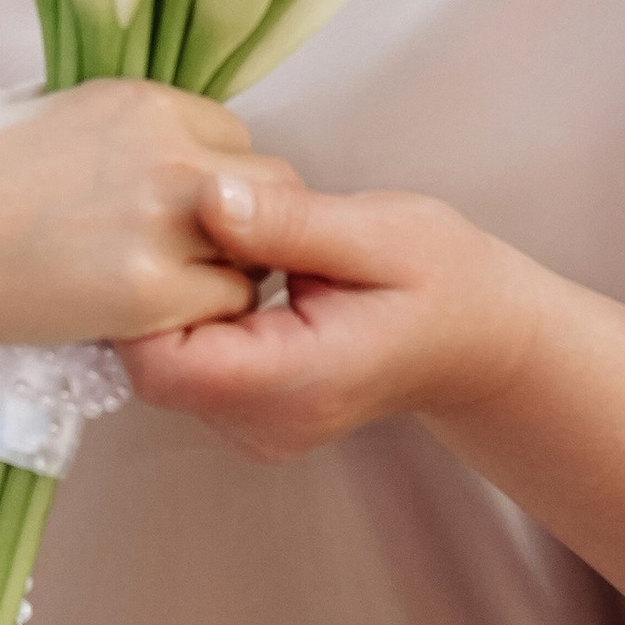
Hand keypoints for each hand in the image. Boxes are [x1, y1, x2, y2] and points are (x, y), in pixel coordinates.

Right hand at [0, 80, 300, 355]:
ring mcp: (165, 226)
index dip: (214, 171)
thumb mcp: (35, 103)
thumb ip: (102, 115)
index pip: (233, 133)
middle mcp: (169, 156)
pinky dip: (202, 314)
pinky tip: (157, 315)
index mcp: (143, 103)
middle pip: (270, 183)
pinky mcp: (153, 293)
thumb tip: (124, 127)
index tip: (182, 202)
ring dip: (229, 270)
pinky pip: (225, 305)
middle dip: (244, 217)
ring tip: (176, 287)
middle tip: (198, 249)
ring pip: (258, 251)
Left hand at [121, 178, 542, 460]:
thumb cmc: (443, 279)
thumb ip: (289, 221)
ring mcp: (254, 428)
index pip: (165, 363)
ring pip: (163, 368)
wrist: (480, 337)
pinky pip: (189, 367)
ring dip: (176, 301)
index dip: (144, 295)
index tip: (173, 227)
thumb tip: (208, 196)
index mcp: (297, 383)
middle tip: (199, 221)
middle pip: (153, 368)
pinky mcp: (249, 413)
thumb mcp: (378, 231)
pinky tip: (231, 270)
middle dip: (155, 292)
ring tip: (226, 243)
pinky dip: (195, 316)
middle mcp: (266, 424)